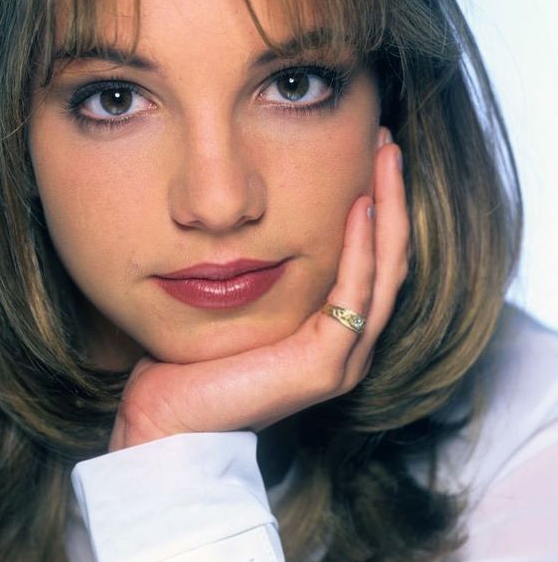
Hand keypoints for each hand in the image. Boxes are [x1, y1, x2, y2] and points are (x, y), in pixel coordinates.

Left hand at [108, 136, 407, 451]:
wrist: (169, 419)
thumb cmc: (195, 358)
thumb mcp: (238, 298)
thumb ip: (262, 264)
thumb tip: (254, 213)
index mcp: (331, 329)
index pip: (371, 258)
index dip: (379, 205)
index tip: (369, 153)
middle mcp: (348, 343)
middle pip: (389, 258)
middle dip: (393, 196)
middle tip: (387, 142)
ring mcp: (342, 357)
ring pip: (385, 271)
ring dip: (389, 209)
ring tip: (386, 157)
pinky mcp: (325, 365)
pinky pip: (353, 293)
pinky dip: (360, 247)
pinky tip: (359, 205)